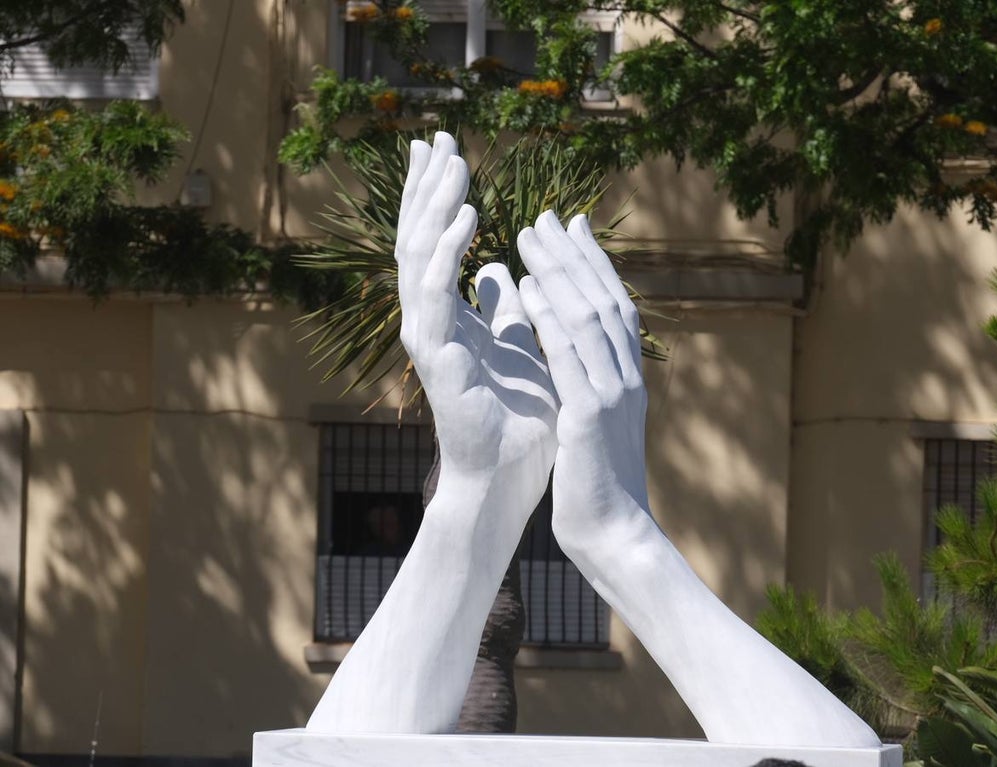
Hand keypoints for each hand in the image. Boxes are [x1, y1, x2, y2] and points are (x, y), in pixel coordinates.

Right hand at [396, 133, 557, 525]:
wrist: (510, 476)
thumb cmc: (516, 417)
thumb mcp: (518, 344)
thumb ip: (504, 306)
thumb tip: (496, 267)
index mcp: (451, 316)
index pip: (436, 243)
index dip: (439, 196)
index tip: (446, 149)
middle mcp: (431, 321)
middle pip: (418, 239)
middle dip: (427, 186)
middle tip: (436, 137)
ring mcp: (428, 338)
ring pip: (419, 258)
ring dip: (436, 206)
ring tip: (454, 162)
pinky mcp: (436, 357)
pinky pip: (436, 295)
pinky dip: (447, 253)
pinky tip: (468, 218)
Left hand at [516, 210, 648, 554]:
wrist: (615, 534)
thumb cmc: (599, 483)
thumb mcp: (594, 423)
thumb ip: (587, 385)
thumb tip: (574, 357)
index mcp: (626, 379)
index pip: (613, 307)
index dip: (592, 264)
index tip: (570, 228)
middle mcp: (626, 378)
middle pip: (604, 300)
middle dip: (574, 255)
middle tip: (546, 216)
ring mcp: (612, 395)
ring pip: (588, 318)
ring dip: (558, 272)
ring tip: (530, 236)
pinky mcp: (589, 418)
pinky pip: (568, 357)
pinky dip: (548, 317)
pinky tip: (526, 289)